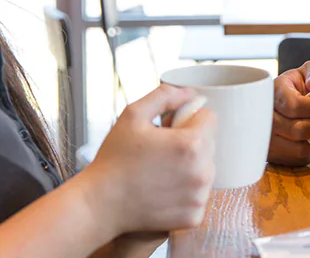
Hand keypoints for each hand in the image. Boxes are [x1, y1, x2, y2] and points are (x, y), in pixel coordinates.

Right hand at [79, 85, 216, 236]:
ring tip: (160, 170)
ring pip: (206, 168)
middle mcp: (202, 172)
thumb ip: (165, 96)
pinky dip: (185, 190)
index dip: (188, 118)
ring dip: (190, 166)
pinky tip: (162, 189)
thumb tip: (190, 93)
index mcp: (192, 144)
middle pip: (209, 143)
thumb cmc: (113, 160)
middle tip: (161, 150)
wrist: (99, 205)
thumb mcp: (133, 115)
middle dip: (190, 142)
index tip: (169, 129)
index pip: (210, 118)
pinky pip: (199, 192)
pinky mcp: (194, 216)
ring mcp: (199, 196)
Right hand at [267, 61, 309, 165]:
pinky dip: (309, 151)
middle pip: (297, 130)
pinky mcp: (271, 154)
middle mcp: (264, 116)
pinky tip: (309, 139)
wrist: (282, 102)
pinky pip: (297, 159)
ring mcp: (265, 137)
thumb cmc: (297, 86)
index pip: (294, 106)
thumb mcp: (306, 71)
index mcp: (273, 91)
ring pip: (298, 148)